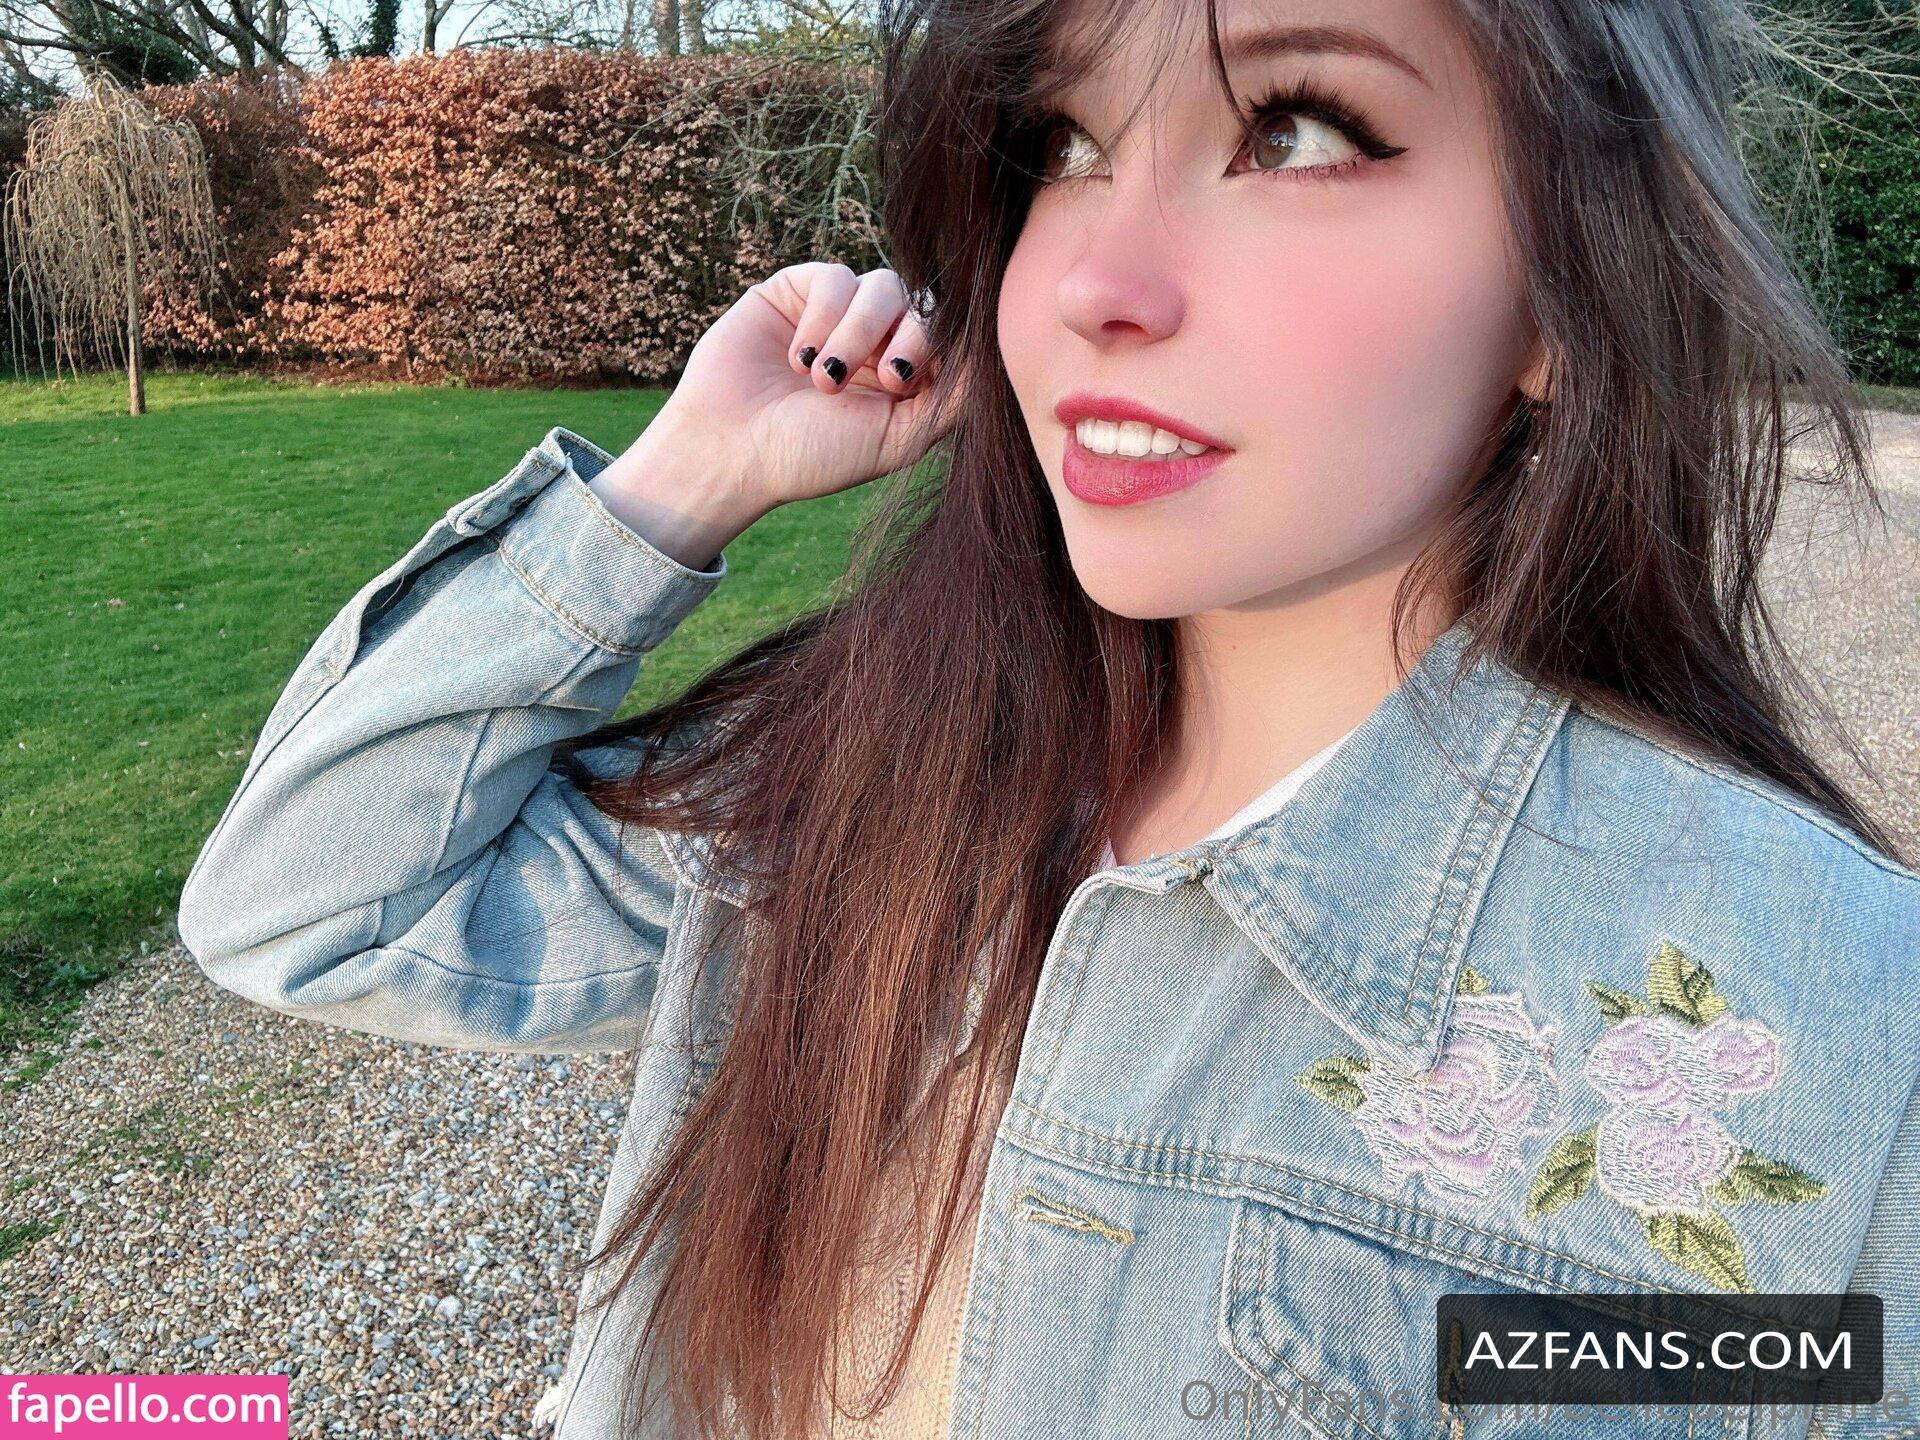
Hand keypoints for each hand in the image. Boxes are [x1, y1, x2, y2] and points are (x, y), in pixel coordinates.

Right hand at [602, 262, 965, 532]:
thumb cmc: (812, 457)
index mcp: (908, 376)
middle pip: (922, 304)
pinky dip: (823, 317)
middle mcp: (877, 340)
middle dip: (908, 339)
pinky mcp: (795, 291)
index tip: (903, 384)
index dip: (938, 348)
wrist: (731, 453)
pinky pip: (834, 276)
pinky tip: (801, 360)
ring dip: (859, 332)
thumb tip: (998, 356)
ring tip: (825, 380)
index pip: (950, 335)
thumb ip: (953, 400)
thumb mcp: (898, 440)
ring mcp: (837, 313)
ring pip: (882, 285)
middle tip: (883, 380)